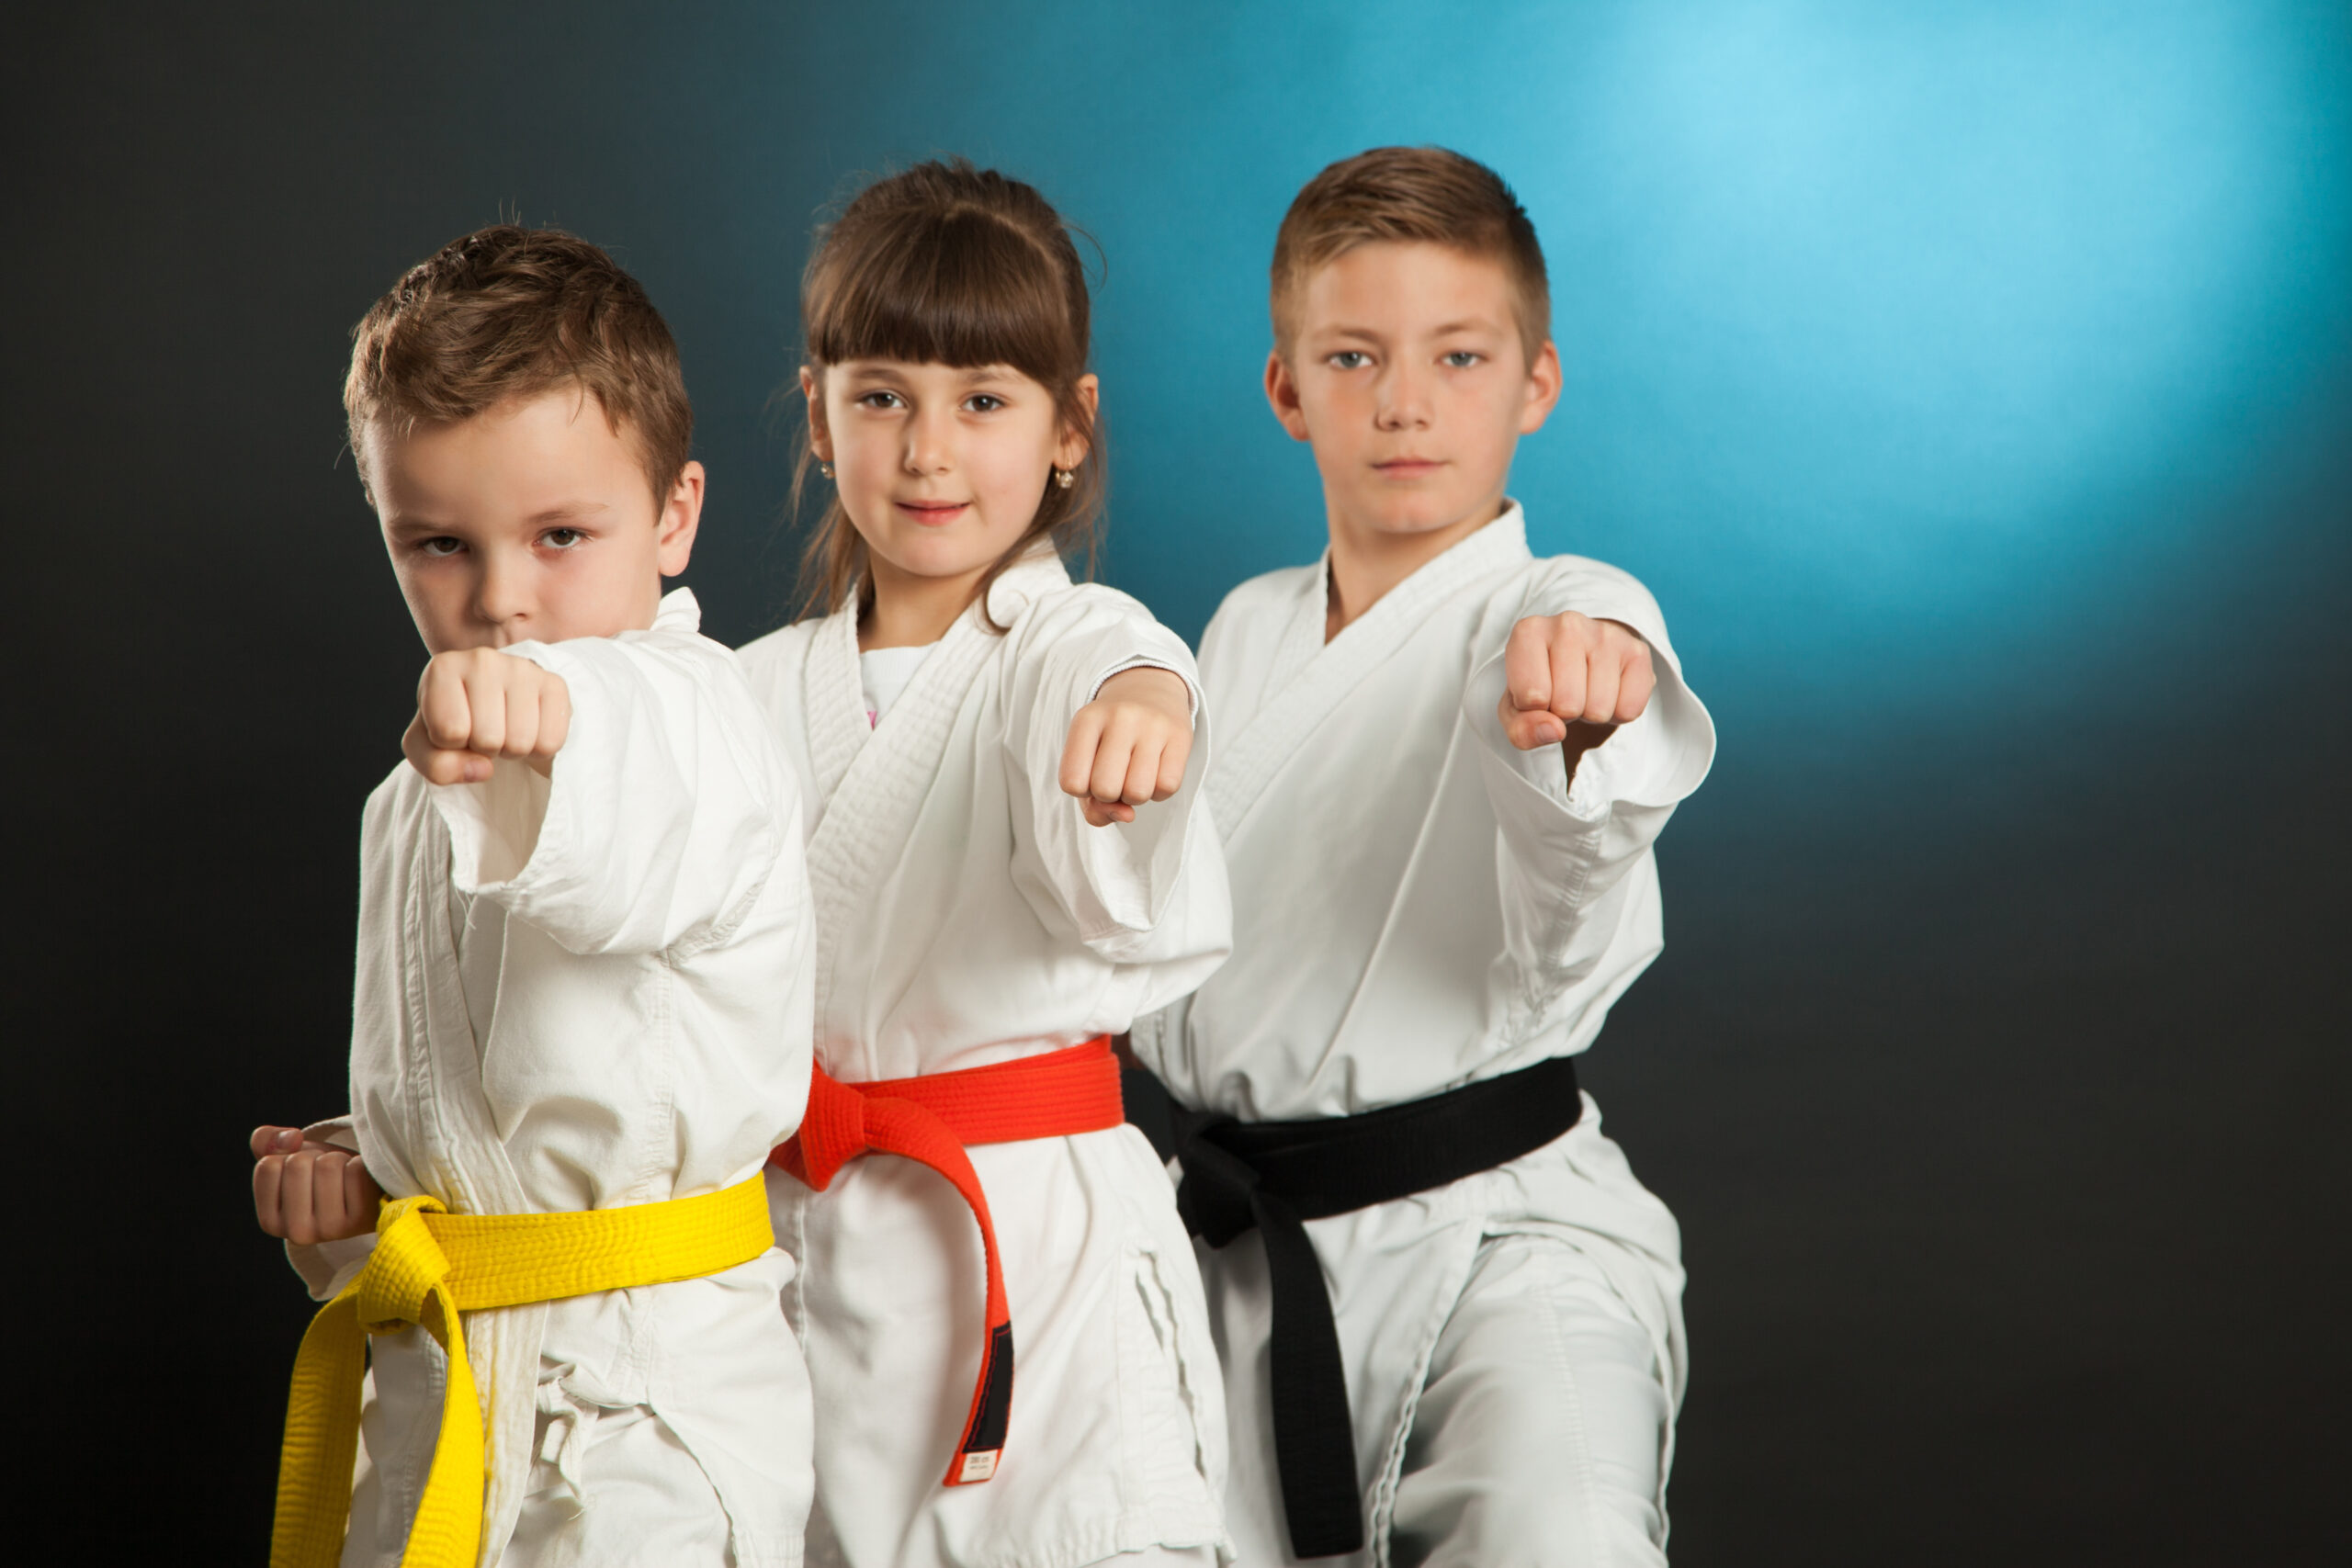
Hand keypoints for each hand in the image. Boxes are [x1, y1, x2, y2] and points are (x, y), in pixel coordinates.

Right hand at [251, 1125, 381, 1243]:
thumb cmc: (319, 1176)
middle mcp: (296, 1232)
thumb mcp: (285, 1158)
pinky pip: (356, 1170)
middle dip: (314, 1156)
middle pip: (298, 1163)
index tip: (302, 1173)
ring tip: (343, 1178)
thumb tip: (292, 1138)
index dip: (288, 1157)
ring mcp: (330, 1229)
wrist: (363, 1195)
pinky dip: (359, 1164)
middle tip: (326, 1174)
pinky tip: (360, 1183)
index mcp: (269, 1221)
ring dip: (339, 1159)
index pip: (268, 1166)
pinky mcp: (362, 1219)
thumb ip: (266, 1141)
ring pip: (328, 1164)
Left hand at [402, 648, 571, 784]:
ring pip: (520, 742)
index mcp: (443, 669)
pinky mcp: (555, 683)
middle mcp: (482, 659)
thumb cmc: (456, 721)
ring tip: (505, 729)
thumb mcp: (429, 747)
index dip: (451, 745)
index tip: (455, 729)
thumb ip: (438, 767)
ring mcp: (523, 668)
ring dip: (512, 750)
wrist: (494, 702)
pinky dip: (539, 748)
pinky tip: (529, 727)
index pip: (449, 733)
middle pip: (488, 739)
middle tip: (484, 731)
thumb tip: (483, 769)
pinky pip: (550, 741)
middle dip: (485, 749)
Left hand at [1060, 667, 1193, 826]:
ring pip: (1137, 793)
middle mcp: (1119, 716)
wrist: (1149, 690)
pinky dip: (1159, 791)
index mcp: (1086, 719)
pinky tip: (1156, 772)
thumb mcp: (1089, 762)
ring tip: (1135, 774)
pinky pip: (1167, 788)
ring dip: (1135, 796)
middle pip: (1104, 789)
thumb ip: (1093, 805)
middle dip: (1109, 795)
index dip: (1082, 791)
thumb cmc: (1110, 740)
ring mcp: (1152, 724)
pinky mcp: (1181, 735)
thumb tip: (1127, 816)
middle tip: (1116, 775)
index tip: (1091, 772)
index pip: (1071, 783)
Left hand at [1497, 613, 1653, 750]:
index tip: (1537, 694)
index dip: (1534, 710)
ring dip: (1591, 713)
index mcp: (1529, 632)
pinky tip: (1609, 690)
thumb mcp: (1517, 712)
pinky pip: (1629, 709)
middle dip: (1565, 713)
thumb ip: (1522, 730)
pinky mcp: (1637, 651)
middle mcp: (1568, 624)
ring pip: (1599, 709)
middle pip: (1567, 705)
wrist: (1579, 664)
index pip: (1532, 697)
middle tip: (1565, 694)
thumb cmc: (1541, 685)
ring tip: (1585, 690)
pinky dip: (1618, 713)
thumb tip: (1554, 730)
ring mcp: (1606, 634)